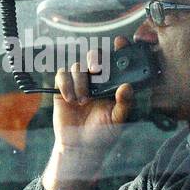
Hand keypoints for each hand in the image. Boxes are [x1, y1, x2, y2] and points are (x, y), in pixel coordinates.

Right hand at [44, 36, 133, 189]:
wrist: (80, 146)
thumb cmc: (103, 133)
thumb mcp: (118, 119)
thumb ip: (124, 103)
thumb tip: (127, 86)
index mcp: (112, 84)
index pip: (116, 61)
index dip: (119, 49)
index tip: (120, 42)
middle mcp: (96, 80)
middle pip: (95, 56)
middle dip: (96, 59)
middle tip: (97, 70)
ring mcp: (79, 83)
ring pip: (77, 66)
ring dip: (80, 81)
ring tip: (83, 101)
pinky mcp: (63, 88)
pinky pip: (61, 75)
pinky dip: (66, 84)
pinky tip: (71, 99)